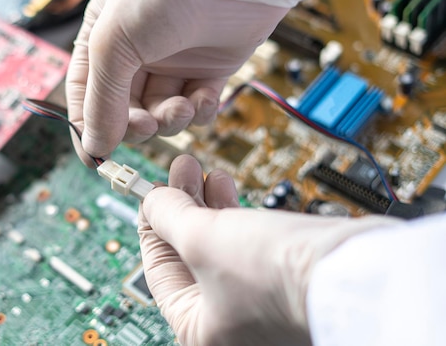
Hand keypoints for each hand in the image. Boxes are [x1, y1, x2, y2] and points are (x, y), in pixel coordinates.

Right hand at [66, 0, 312, 164]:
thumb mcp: (115, 42)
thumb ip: (102, 98)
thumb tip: (96, 146)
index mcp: (103, 38)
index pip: (85, 93)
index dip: (88, 126)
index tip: (96, 157)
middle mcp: (136, 52)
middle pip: (125, 111)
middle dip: (136, 124)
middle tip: (147, 124)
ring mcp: (173, 61)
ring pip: (162, 113)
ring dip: (171, 119)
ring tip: (181, 106)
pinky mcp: (209, 68)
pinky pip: (197, 107)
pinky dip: (200, 111)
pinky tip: (203, 97)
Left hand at [139, 155, 398, 345]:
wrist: (351, 269)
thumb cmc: (275, 272)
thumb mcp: (200, 236)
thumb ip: (167, 215)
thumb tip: (153, 199)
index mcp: (199, 330)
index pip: (159, 270)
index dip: (150, 224)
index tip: (149, 193)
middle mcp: (228, 323)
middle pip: (189, 255)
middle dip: (183, 206)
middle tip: (179, 172)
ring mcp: (257, 303)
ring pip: (218, 245)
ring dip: (208, 203)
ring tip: (205, 172)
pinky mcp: (282, 279)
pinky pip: (245, 244)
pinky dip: (233, 214)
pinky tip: (228, 185)